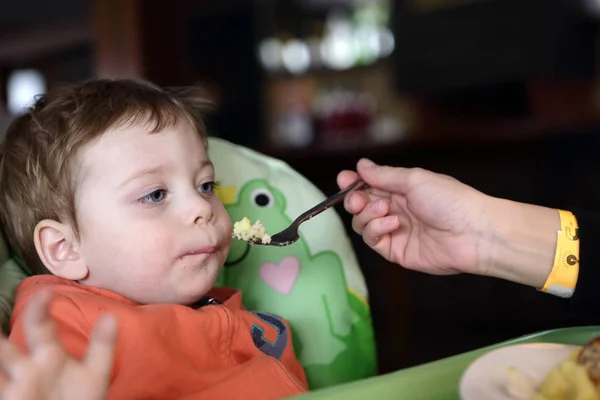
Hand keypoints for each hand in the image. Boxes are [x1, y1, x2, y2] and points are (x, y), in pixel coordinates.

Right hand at [0, 290, 116, 399]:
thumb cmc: (81, 397)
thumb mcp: (95, 372)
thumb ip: (102, 346)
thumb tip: (111, 316)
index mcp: (49, 354)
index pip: (40, 325)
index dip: (40, 308)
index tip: (45, 292)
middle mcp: (28, 368)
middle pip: (7, 348)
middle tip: (0, 317)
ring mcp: (16, 387)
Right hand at [338, 158, 488, 275]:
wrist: (473, 232)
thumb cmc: (451, 200)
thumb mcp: (414, 179)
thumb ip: (384, 175)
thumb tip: (361, 164)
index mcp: (401, 189)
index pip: (368, 185)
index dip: (353, 183)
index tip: (344, 179)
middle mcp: (395, 209)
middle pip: (361, 205)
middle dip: (355, 200)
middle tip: (358, 199)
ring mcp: (395, 231)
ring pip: (363, 224)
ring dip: (367, 215)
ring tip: (386, 210)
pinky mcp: (396, 251)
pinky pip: (373, 241)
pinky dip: (376, 230)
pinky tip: (393, 224)